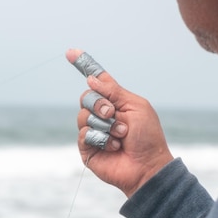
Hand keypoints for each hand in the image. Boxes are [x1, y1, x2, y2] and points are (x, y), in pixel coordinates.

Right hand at [67, 49, 173, 197]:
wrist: (147, 165)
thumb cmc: (148, 137)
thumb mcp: (136, 106)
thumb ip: (114, 91)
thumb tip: (90, 80)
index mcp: (116, 101)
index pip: (97, 81)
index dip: (84, 66)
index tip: (70, 52)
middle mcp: (102, 114)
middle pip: (86, 97)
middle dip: (100, 104)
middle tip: (114, 114)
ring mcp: (93, 131)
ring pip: (83, 115)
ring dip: (106, 125)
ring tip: (121, 136)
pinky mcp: (87, 148)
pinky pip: (84, 133)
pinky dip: (102, 138)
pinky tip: (114, 147)